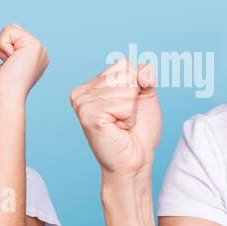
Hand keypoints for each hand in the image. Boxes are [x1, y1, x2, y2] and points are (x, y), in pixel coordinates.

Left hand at [0, 24, 48, 101]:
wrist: (3, 97)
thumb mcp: (1, 72)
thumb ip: (4, 64)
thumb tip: (2, 68)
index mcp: (34, 59)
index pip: (14, 38)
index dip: (4, 50)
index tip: (8, 69)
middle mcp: (40, 53)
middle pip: (14, 30)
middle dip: (3, 45)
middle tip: (8, 65)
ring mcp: (39, 48)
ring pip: (11, 28)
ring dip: (2, 46)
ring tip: (9, 64)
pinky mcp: (34, 44)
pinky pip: (9, 30)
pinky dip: (2, 45)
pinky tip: (10, 60)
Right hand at [69, 58, 161, 176]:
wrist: (134, 161)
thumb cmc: (138, 131)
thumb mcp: (144, 96)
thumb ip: (144, 75)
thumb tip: (144, 72)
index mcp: (92, 85)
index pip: (124, 64)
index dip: (137, 85)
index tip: (129, 107)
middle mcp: (82, 91)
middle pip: (125, 74)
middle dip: (134, 98)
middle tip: (124, 119)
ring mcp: (82, 102)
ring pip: (127, 89)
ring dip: (131, 111)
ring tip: (120, 125)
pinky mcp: (88, 114)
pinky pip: (124, 104)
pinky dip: (128, 118)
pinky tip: (117, 129)